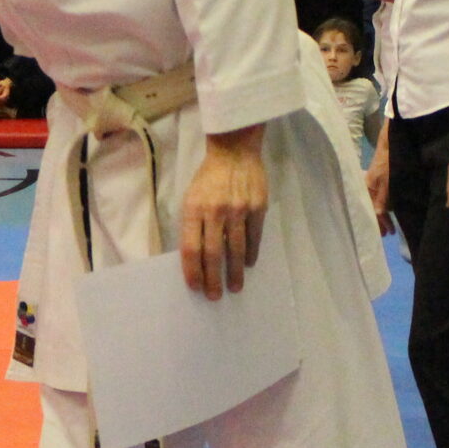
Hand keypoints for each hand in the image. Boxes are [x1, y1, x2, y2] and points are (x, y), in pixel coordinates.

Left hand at [180, 126, 267, 300]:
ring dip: (235, 272)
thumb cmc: (208, 178)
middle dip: (213, 279)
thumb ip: (192, 224)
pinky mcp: (258, 207)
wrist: (235, 150)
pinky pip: (254, 237)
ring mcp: (239, 210)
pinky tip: (248, 265)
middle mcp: (215, 211)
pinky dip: (251, 254)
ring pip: (236, 249)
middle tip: (215, 297)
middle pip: (213, 254)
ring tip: (235, 288)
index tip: (194, 287)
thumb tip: (194, 257)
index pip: (190, 248)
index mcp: (194, 209)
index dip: (192, 271)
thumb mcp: (191, 197)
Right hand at [365, 139, 392, 233]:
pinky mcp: (382, 178)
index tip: (385, 234)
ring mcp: (376, 182)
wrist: (392, 142)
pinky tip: (390, 208)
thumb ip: (381, 200)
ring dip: (383, 213)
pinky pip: (383, 196)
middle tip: (386, 233)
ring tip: (390, 224)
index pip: (371, 210)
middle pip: (373, 208)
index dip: (378, 223)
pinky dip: (386, 204)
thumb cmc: (388, 164)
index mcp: (367, 189)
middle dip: (379, 220)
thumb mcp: (385, 184)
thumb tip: (377, 216)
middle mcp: (369, 187)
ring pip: (378, 202)